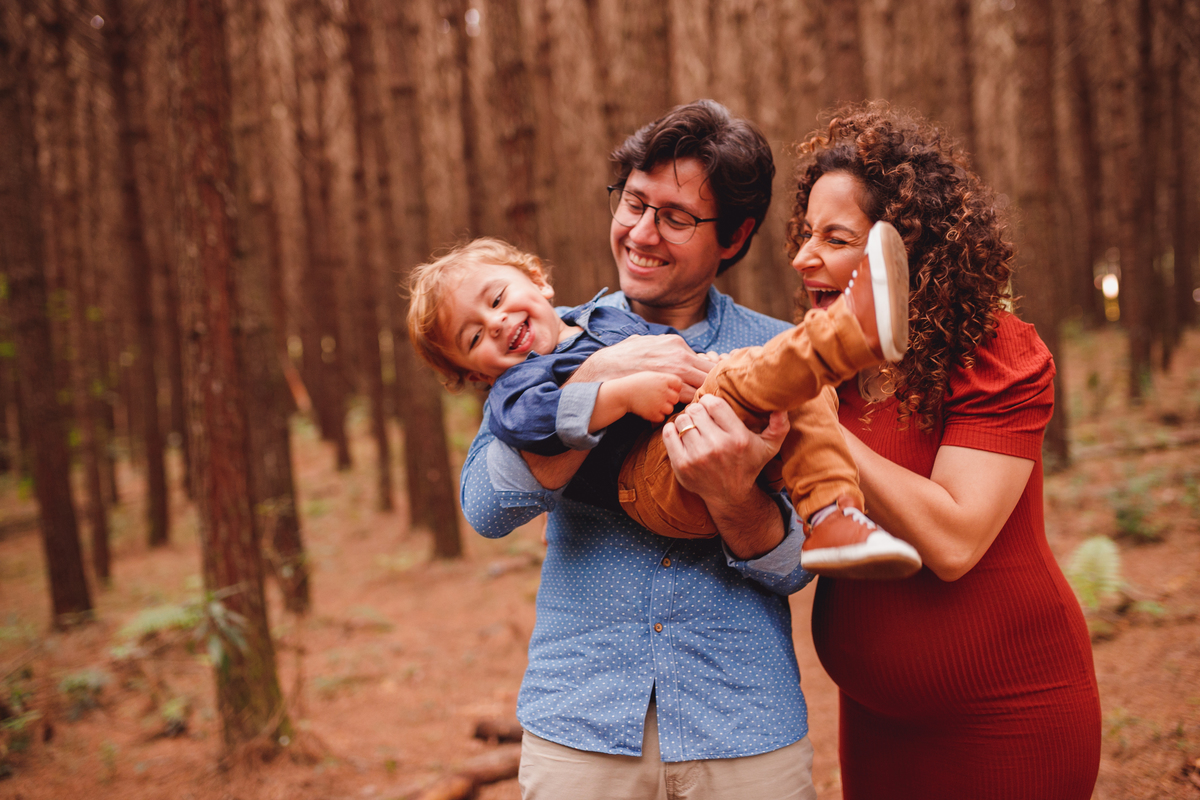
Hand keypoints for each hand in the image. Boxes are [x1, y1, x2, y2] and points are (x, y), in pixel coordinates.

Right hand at [571, 334, 714, 400]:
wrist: (603, 371)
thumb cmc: (623, 356)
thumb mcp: (647, 340)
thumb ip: (666, 344)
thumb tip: (680, 347)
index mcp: (678, 347)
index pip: (707, 362)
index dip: (710, 375)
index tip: (709, 382)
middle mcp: (679, 362)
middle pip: (708, 379)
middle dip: (709, 388)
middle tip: (709, 396)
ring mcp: (672, 382)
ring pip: (697, 395)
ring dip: (696, 400)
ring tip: (696, 404)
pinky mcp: (663, 398)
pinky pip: (681, 406)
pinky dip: (680, 409)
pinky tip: (677, 410)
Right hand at [624, 371, 682, 422]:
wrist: (622, 393)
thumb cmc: (636, 383)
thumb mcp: (651, 376)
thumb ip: (664, 379)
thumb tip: (677, 386)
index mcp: (663, 379)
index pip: (678, 384)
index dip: (674, 388)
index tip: (668, 389)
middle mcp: (663, 391)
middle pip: (676, 398)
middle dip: (670, 399)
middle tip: (659, 398)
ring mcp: (659, 403)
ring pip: (670, 409)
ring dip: (664, 408)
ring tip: (654, 405)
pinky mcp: (653, 413)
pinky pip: (662, 417)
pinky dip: (657, 416)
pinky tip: (649, 410)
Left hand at [662, 395, 786, 498]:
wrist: (729, 496)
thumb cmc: (748, 465)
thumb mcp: (769, 448)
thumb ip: (779, 426)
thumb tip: (782, 407)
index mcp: (738, 438)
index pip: (714, 404)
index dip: (710, 401)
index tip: (711, 407)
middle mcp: (718, 447)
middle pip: (696, 410)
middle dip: (697, 410)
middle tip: (701, 417)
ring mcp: (698, 457)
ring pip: (682, 420)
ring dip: (686, 420)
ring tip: (693, 426)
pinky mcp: (682, 465)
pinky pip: (668, 434)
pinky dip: (672, 430)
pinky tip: (680, 434)